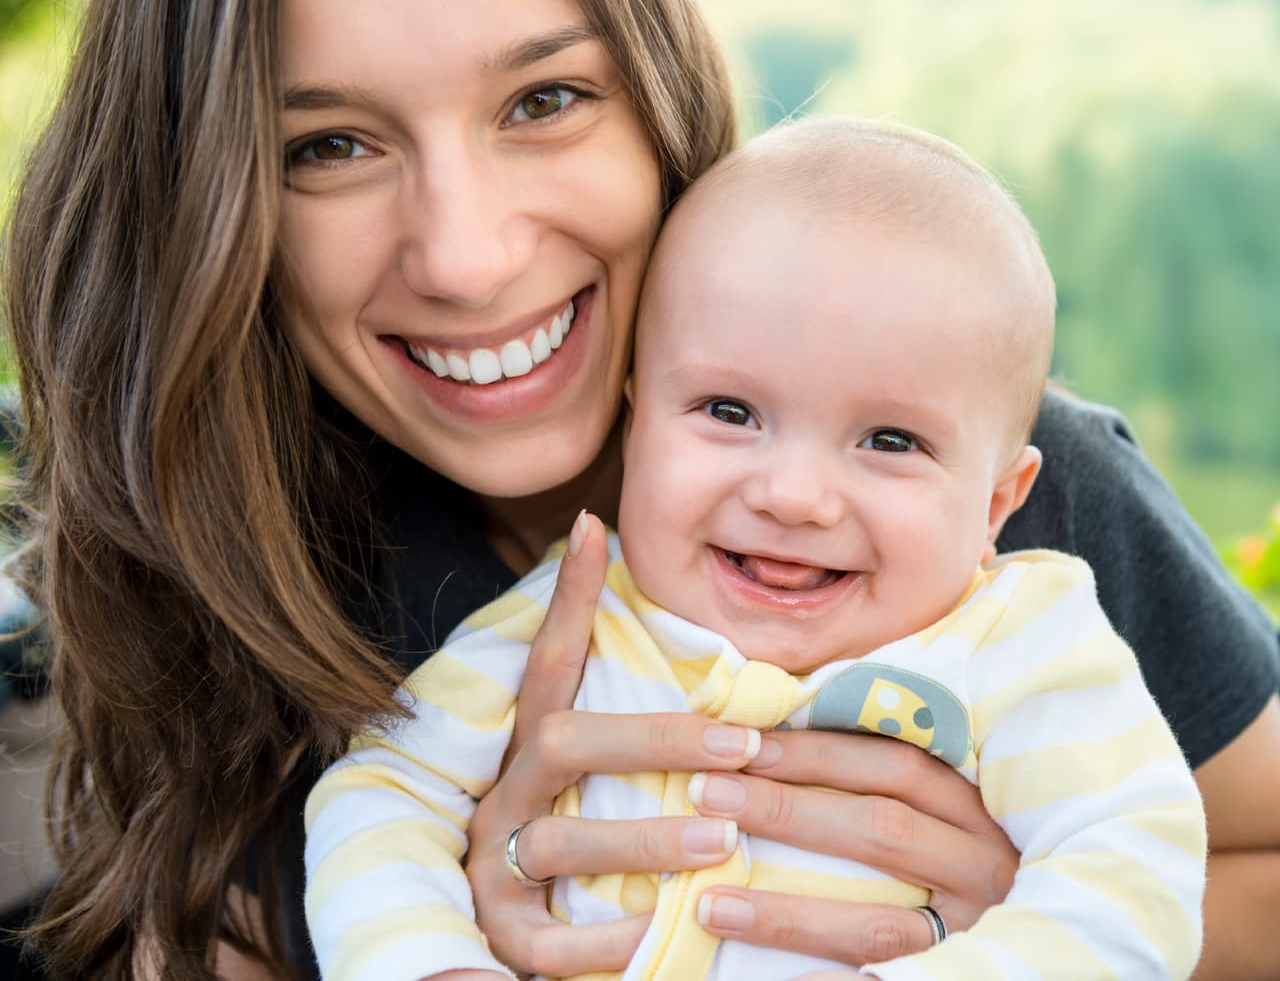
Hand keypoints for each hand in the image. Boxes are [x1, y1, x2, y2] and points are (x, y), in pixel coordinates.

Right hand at [466, 513, 759, 977]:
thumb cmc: (578, 838)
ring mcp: (498, 863)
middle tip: (740, 746)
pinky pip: (549, 942)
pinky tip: (664, 932)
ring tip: (722, 838)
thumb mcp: (593, 777)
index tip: (593, 526)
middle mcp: (508, 793)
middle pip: (564, 742)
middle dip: (654, 740)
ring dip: (644, 836)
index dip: (569, 596)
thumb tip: (687, 648)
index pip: (550, 660)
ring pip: (559, 840)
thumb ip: (631, 728)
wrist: (508, 941)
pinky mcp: (504, 936)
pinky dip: (607, 940)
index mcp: (532, 748)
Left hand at [690, 729, 1017, 965]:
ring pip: (875, 925)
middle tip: (705, 796)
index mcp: (978, 809)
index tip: (741, 741)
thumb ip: (880, 774)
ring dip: (786, 914)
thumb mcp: (942, 809)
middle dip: (787, 810)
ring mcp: (973, 936)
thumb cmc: (958, 854)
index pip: (894, 764)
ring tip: (710, 904)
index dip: (816, 750)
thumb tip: (775, 736)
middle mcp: (984, 869)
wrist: (1047, 951)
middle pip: (881, 829)